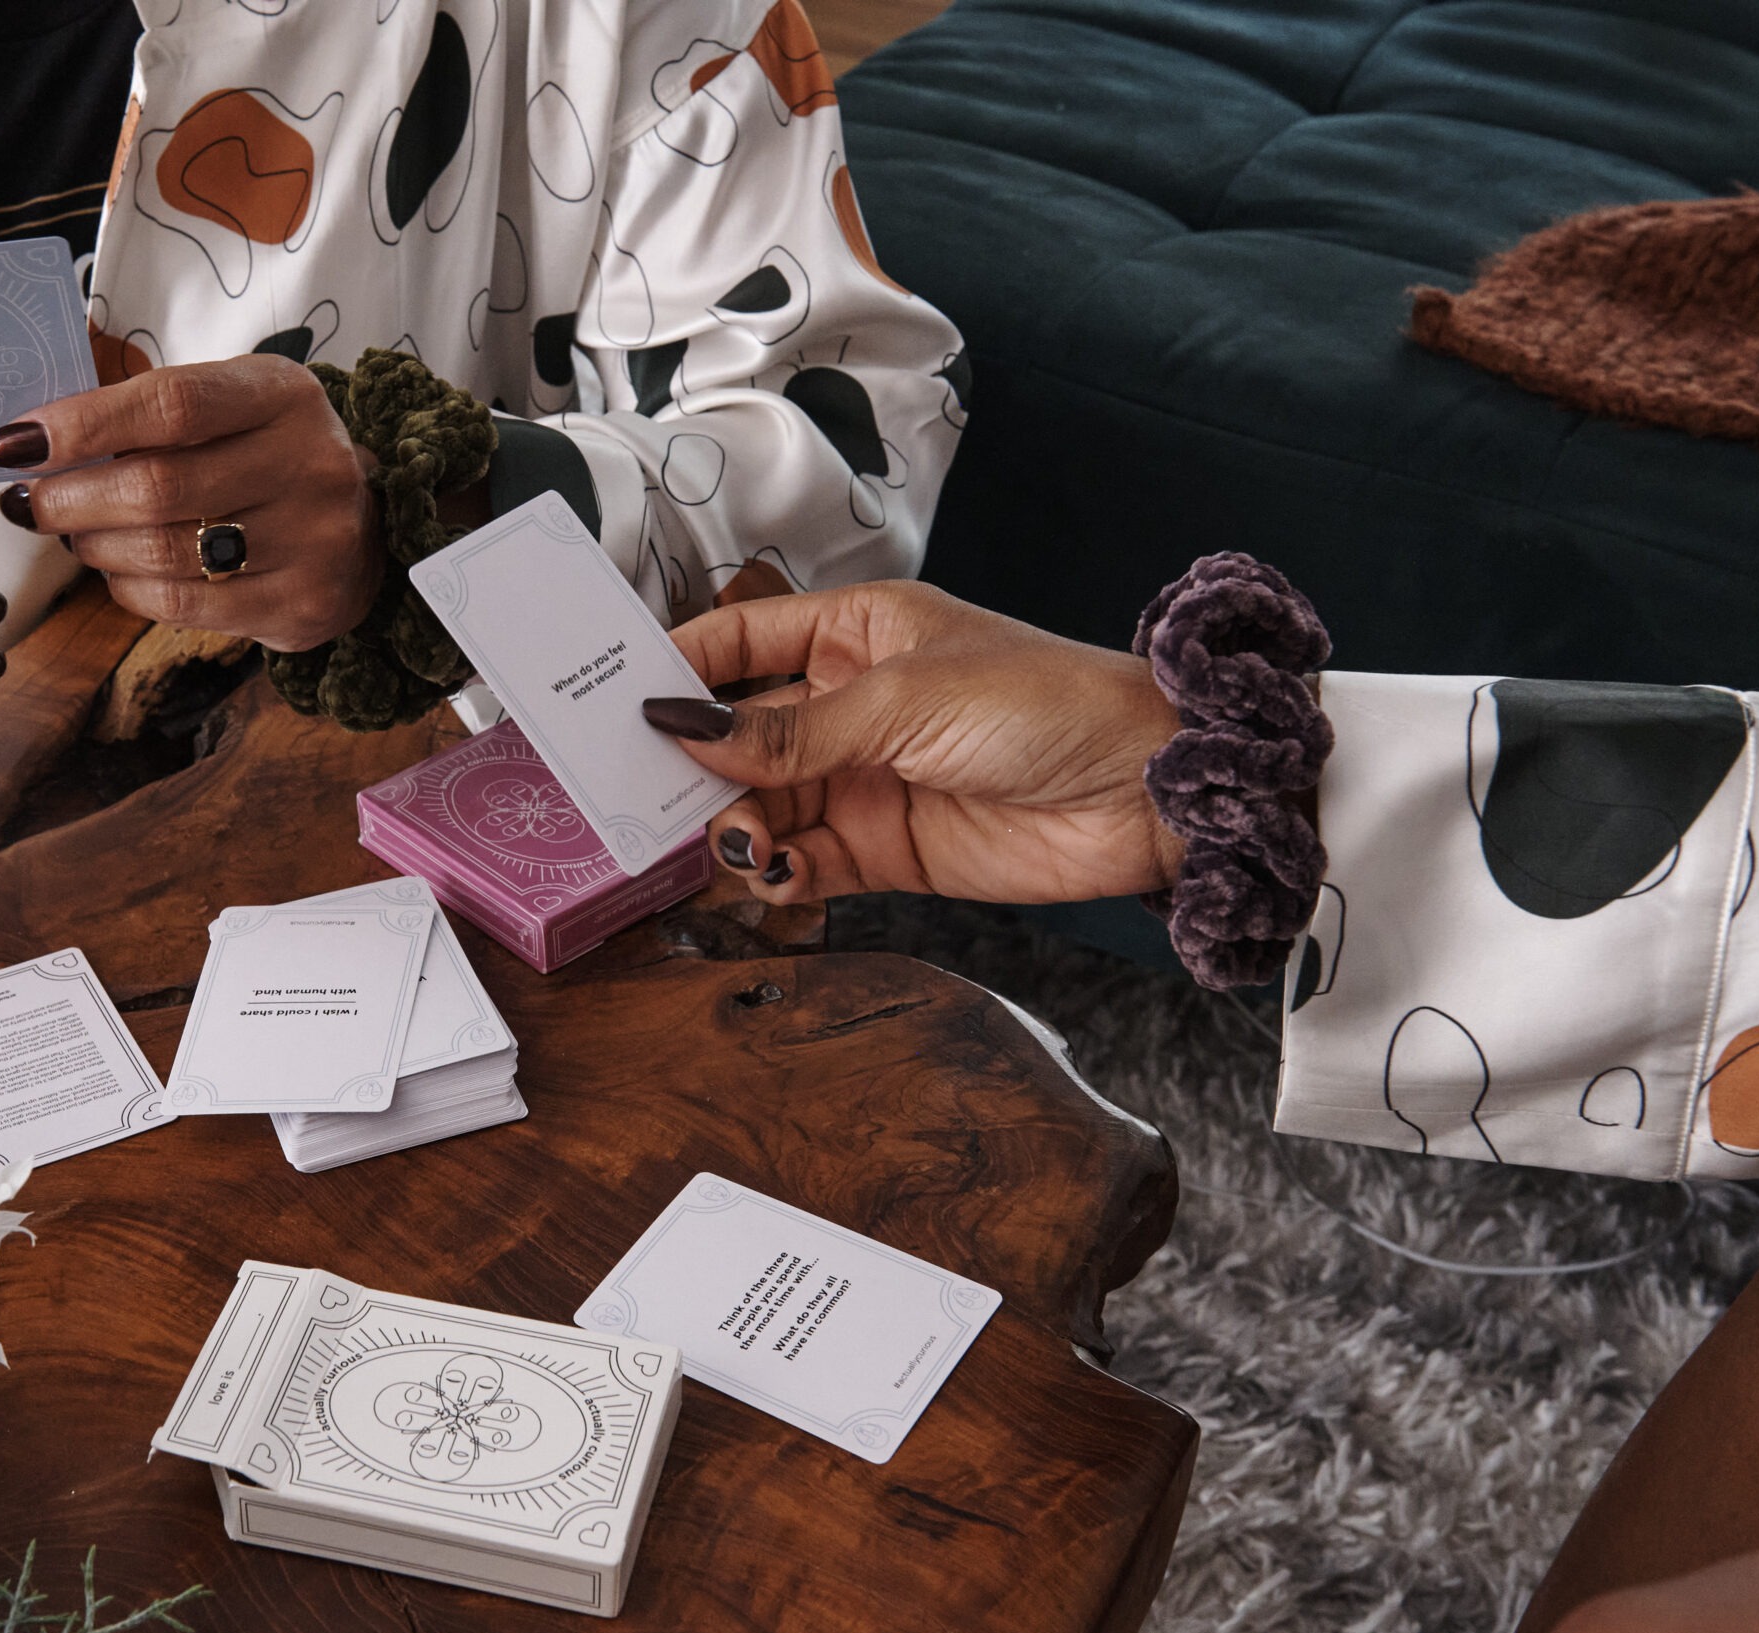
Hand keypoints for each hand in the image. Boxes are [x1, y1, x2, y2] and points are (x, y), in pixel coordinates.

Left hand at [0, 355, 382, 652]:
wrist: (366, 533)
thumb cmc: (267, 457)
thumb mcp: (231, 406)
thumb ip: (146, 409)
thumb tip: (32, 436)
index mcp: (283, 395)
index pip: (171, 403)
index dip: (82, 424)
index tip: (12, 441)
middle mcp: (310, 463)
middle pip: (157, 486)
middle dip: (69, 498)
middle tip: (28, 501)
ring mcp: (313, 540)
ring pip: (163, 553)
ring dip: (94, 546)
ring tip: (74, 533)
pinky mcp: (301, 605)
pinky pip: (182, 606)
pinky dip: (129, 589)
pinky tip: (118, 570)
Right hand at [641, 581, 1184, 905]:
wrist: (1142, 791)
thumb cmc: (1051, 702)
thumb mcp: (905, 700)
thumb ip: (791, 729)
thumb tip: (689, 731)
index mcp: (855, 634)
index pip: (738, 642)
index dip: (678, 669)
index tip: (616, 700)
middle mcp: (850, 705)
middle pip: (738, 735)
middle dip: (693, 766)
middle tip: (643, 793)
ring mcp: (863, 779)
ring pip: (762, 805)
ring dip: (734, 826)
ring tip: (730, 841)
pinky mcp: (883, 849)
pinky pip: (803, 863)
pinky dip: (777, 873)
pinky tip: (773, 873)